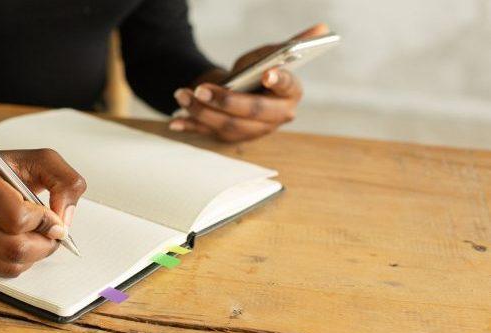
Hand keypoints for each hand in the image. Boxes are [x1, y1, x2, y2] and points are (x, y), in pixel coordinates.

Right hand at [0, 149, 85, 276]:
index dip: (44, 222)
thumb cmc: (6, 169)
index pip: (16, 217)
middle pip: (13, 247)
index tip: (53, 218)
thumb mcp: (42, 161)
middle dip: (43, 245)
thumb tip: (64, 221)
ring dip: (33, 256)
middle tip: (52, 234)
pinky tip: (19, 242)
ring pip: (7, 264)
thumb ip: (65, 182)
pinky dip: (18, 262)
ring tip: (38, 237)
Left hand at [170, 23, 329, 141]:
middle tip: (202, 89)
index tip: (266, 73)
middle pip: (253, 112)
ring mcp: (252, 132)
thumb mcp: (267, 55)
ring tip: (182, 95)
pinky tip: (175, 122)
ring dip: (202, 112)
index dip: (278, 81)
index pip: (287, 87)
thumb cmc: (254, 72)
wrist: (236, 90)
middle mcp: (275, 118)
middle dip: (226, 101)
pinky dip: (191, 127)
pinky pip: (209, 134)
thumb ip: (289, 45)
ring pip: (228, 126)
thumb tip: (322, 28)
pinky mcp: (230, 138)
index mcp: (290, 94)